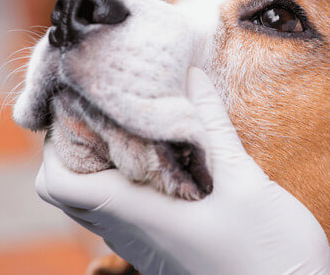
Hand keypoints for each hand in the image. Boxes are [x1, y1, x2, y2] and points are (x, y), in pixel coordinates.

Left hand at [36, 67, 329, 274]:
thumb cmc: (270, 252)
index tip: (86, 104)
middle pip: (74, 188)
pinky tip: (171, 157)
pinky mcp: (168, 246)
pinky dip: (134, 179)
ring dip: (111, 160)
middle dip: (83, 143)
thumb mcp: (245, 182)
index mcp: (141, 215)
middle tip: (116, 105)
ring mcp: (149, 244)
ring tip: (143, 122)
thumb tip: (193, 77)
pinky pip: (130, 210)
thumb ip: (214, 129)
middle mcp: (134, 232)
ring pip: (102, 199)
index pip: (60, 182)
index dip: (58, 142)